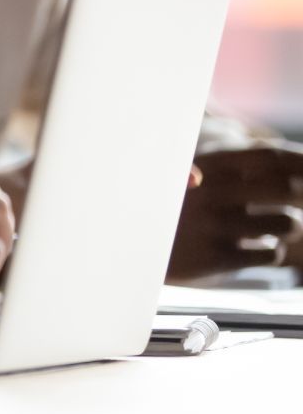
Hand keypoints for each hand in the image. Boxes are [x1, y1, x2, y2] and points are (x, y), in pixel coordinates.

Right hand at [169, 143, 302, 279]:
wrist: (127, 239)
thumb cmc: (169, 204)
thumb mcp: (190, 173)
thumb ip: (229, 165)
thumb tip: (279, 155)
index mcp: (207, 166)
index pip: (269, 156)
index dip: (300, 161)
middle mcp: (213, 193)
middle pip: (286, 189)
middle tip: (300, 200)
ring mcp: (216, 226)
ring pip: (286, 223)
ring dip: (290, 224)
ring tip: (276, 225)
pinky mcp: (218, 258)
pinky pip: (271, 253)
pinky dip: (273, 249)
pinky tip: (259, 247)